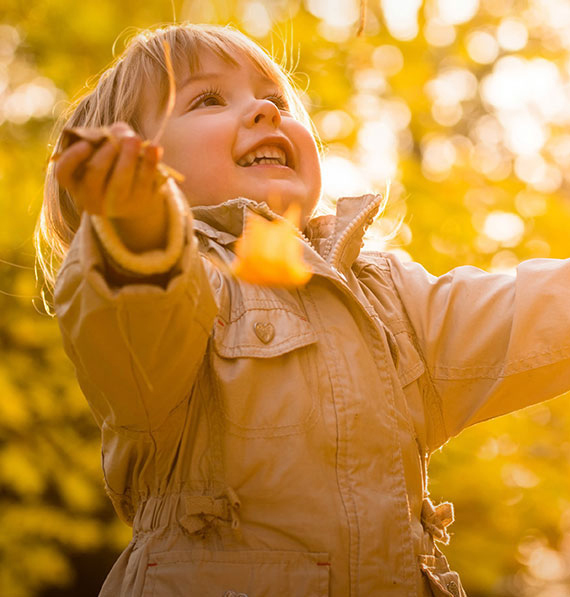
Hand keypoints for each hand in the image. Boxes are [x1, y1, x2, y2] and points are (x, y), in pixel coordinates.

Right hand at [55, 122, 168, 251]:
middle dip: (107, 154)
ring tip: (135, 138)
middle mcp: (91, 197)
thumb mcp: (103, 149)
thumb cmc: (111, 164)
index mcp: (75, 182)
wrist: (135, 193)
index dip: (72, 158)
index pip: (64, 173)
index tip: (86, 144)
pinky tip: (155, 147)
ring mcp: (117, 204)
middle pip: (94, 176)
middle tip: (119, 137)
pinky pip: (144, 184)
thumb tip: (121, 132)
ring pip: (120, 183)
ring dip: (128, 158)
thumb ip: (107, 136)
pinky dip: (150, 164)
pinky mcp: (140, 203)